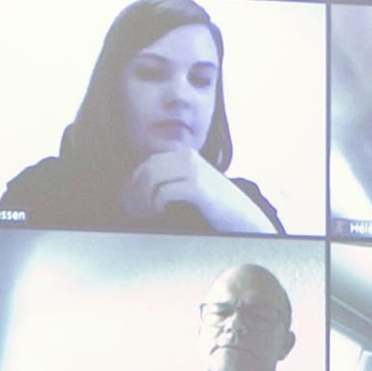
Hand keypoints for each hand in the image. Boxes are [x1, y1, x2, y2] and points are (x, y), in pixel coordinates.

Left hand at [127, 149, 274, 234]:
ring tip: (143, 214)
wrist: (243, 216)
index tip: (128, 201)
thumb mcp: (191, 183)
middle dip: (134, 192)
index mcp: (184, 154)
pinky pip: (162, 193)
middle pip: (146, 171)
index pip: (147, 164)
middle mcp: (188, 157)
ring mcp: (193, 170)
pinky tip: (160, 212)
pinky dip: (156, 204)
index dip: (133, 183)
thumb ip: (170, 178)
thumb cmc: (215, 205)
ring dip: (142, 200)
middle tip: (132, 211)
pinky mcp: (196, 186)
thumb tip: (134, 186)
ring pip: (151, 180)